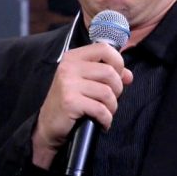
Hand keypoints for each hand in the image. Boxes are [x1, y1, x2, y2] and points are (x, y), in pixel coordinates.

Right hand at [31, 43, 133, 168]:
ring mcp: (68, 84)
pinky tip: (102, 122)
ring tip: (105, 113)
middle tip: (109, 100)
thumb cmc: (71, 102)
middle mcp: (69, 67)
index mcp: (73, 57)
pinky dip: (106, 119)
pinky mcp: (70, 102)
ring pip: (107, 92)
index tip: (117, 76)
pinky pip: (101, 109)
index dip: (118, 62)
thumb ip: (108, 75)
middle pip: (110, 72)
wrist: (48, 126)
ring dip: (112, 107)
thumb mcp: (86, 82)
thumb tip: (128, 75)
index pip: (105, 49)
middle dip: (117, 90)